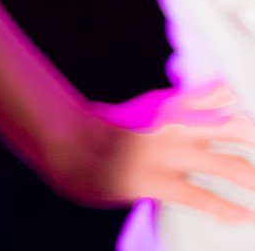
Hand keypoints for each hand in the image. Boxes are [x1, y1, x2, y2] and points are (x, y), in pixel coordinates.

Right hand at [38, 81, 254, 223]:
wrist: (70, 146)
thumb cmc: (120, 129)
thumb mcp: (156, 107)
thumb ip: (196, 101)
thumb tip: (230, 91)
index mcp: (179, 107)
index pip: (230, 106)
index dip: (253, 127)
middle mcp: (177, 126)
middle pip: (237, 131)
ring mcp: (166, 154)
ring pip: (227, 165)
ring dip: (254, 180)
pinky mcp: (154, 181)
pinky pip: (199, 196)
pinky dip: (226, 208)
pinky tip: (243, 215)